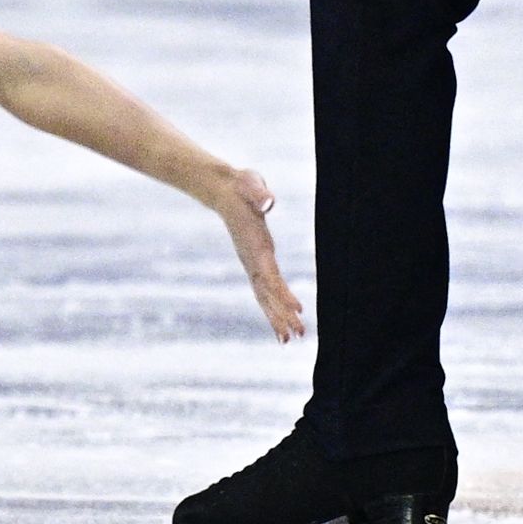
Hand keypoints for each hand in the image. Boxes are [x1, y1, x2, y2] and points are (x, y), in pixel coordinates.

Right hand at [208, 167, 306, 342]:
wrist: (225, 190)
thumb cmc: (242, 186)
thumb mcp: (251, 184)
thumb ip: (260, 194)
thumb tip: (268, 203)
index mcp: (256, 245)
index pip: (270, 274)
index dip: (283, 293)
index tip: (297, 310)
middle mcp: (252, 259)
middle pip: (267, 293)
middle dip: (281, 315)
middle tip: (296, 336)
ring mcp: (252, 263)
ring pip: (265, 297)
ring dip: (278, 318)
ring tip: (290, 339)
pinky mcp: (255, 262)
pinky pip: (266, 289)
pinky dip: (275, 306)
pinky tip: (284, 319)